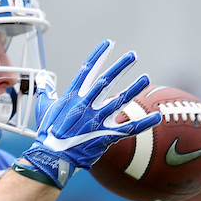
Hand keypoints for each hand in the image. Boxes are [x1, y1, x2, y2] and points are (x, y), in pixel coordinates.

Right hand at [16, 40, 159, 187]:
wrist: (52, 157)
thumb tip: (42, 78)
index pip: (87, 70)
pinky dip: (144, 123)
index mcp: (72, 96)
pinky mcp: (106, 135)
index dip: (99, 56)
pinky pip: (129, 128)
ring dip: (134, 88)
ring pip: (120, 100)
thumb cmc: (47, 133)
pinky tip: (157, 116)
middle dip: (120, 67)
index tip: (109, 43)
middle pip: (106, 81)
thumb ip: (45, 91)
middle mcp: (86, 105)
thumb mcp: (44, 108)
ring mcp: (97, 119)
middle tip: (132, 55)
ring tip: (146, 78)